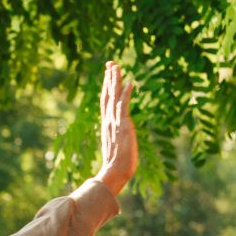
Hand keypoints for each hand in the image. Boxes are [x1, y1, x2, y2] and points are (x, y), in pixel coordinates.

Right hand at [95, 60, 137, 194]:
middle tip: (110, 63)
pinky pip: (124, 105)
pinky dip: (126, 93)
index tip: (107, 74)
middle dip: (109, 78)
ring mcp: (115, 122)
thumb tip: (117, 141)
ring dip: (115, 80)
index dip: (106, 87)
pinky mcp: (123, 125)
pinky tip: (129, 82)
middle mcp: (109, 120)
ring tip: (116, 66)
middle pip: (108, 95)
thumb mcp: (115, 148)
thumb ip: (115, 140)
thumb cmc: (117, 165)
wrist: (115, 172)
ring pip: (114, 97)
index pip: (105, 101)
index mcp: (107, 124)